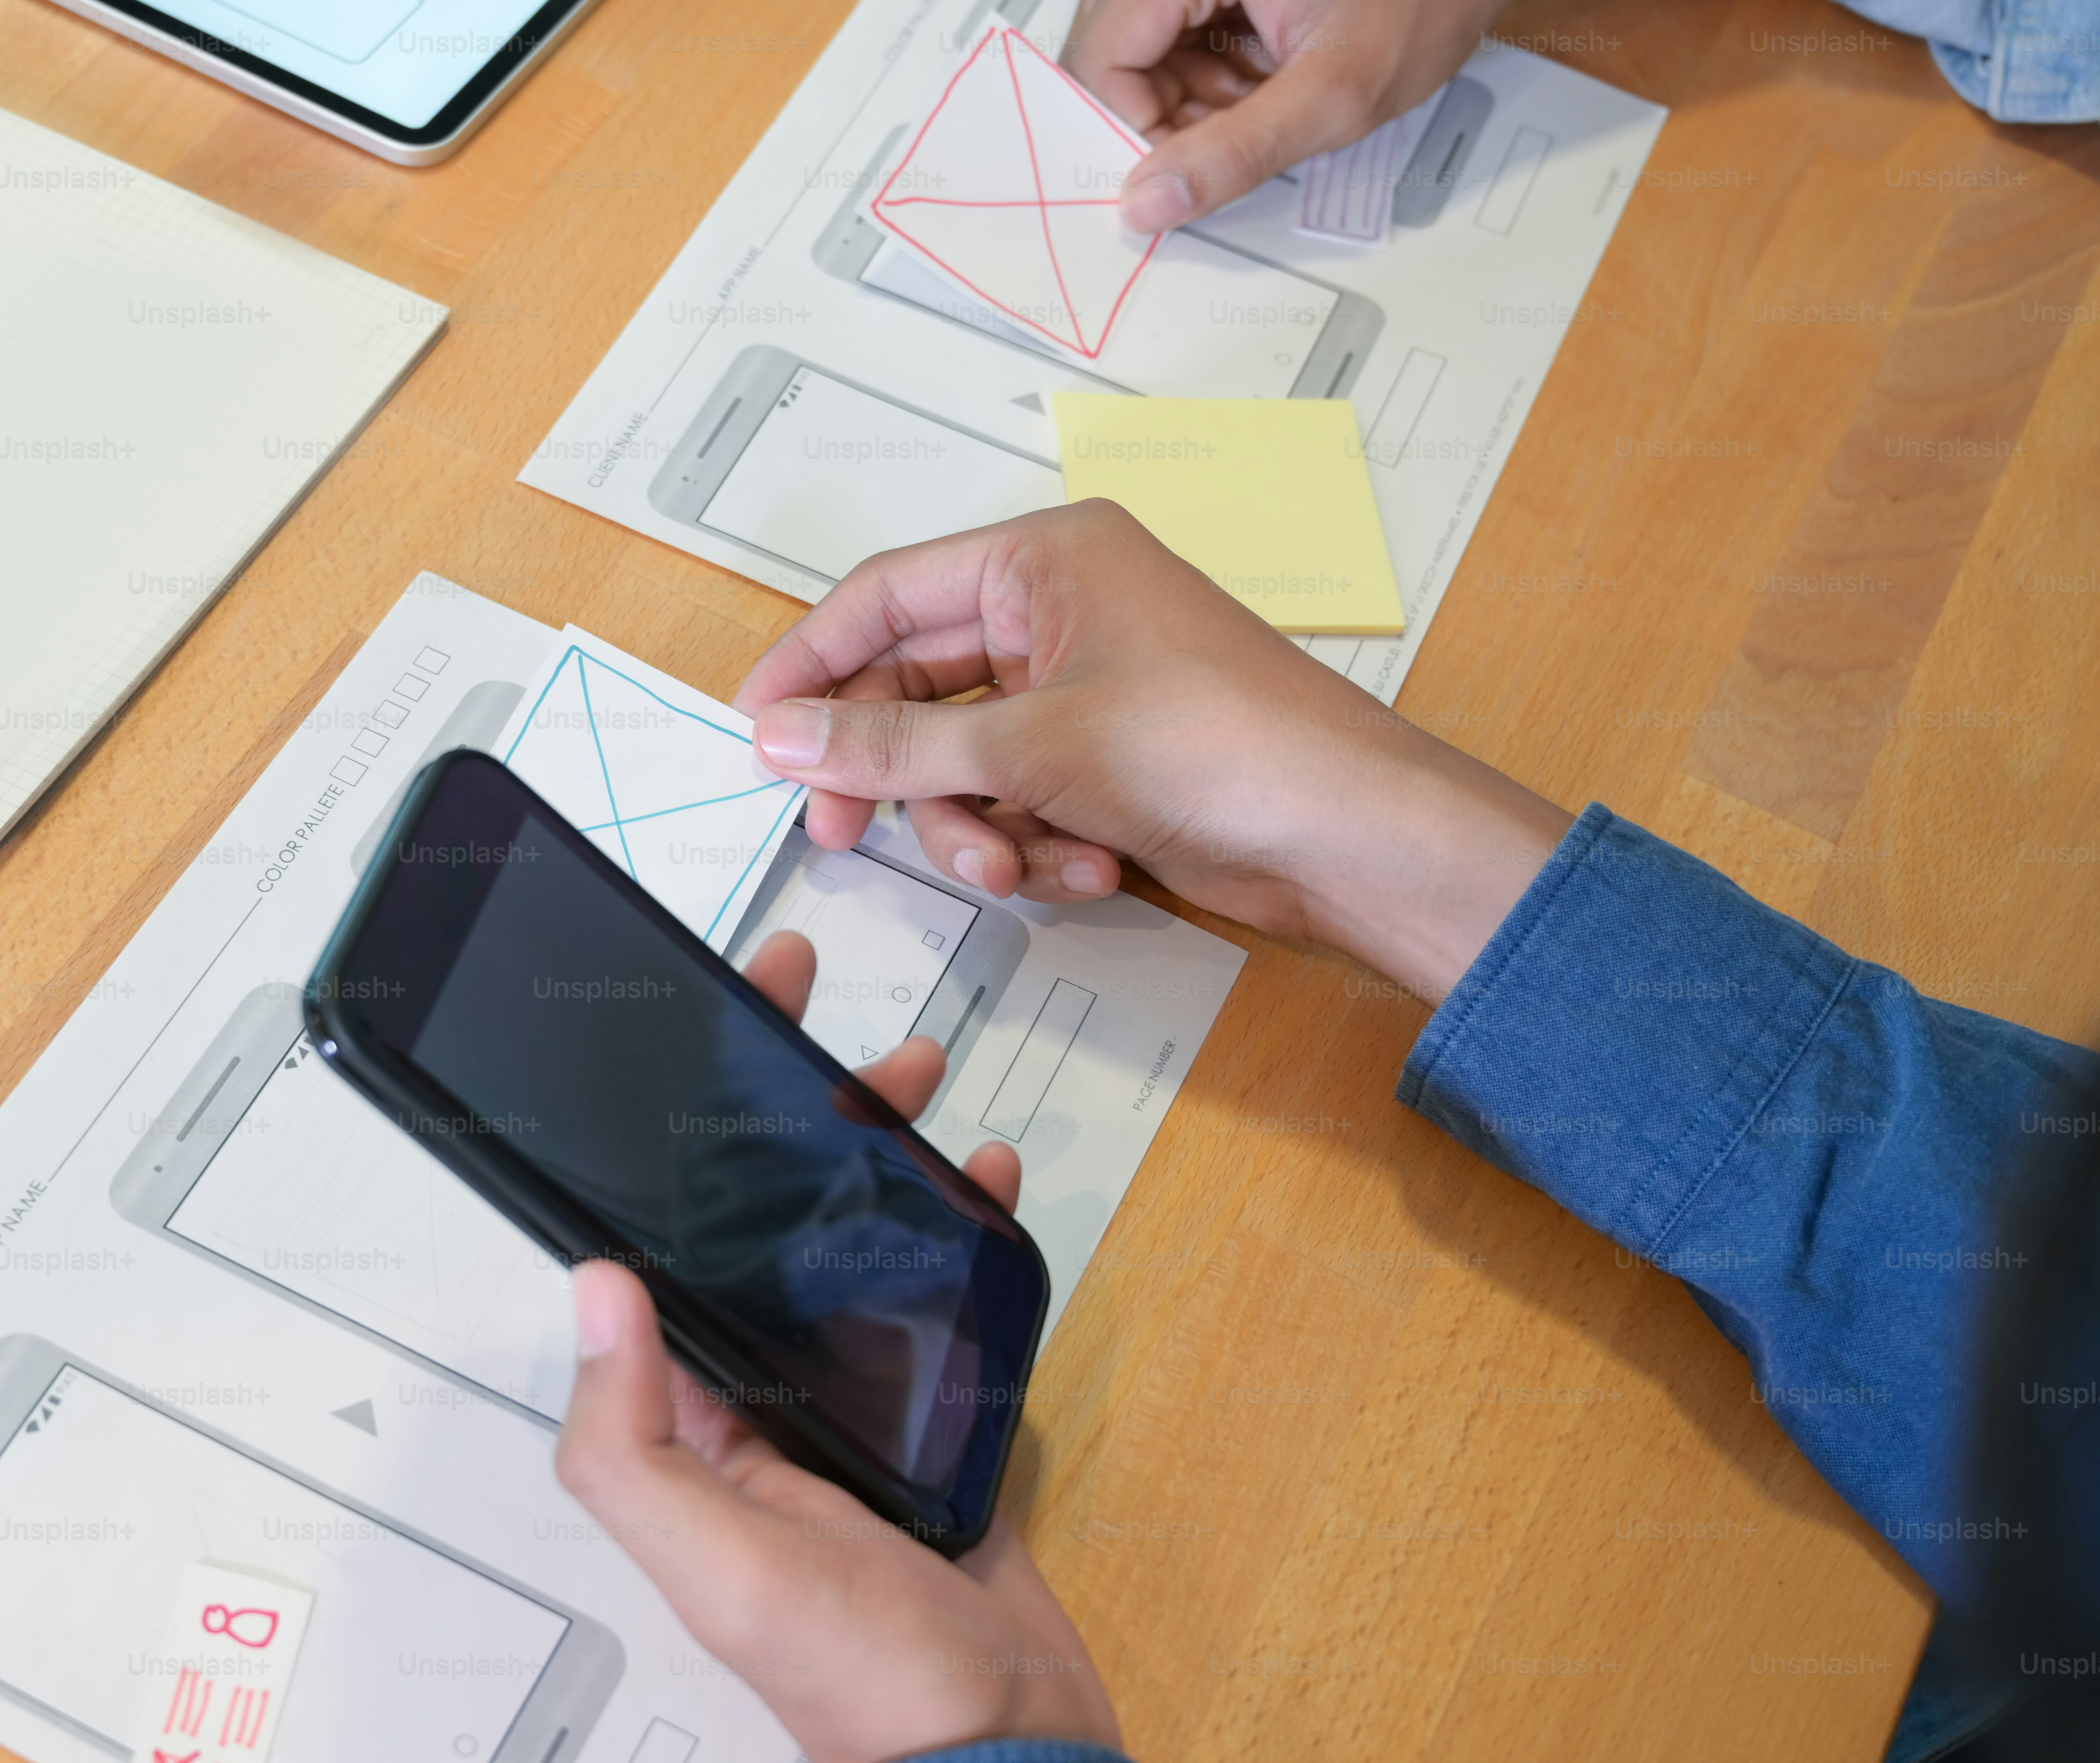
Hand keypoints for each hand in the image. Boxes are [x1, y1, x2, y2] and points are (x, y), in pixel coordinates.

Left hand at [554, 931, 1117, 1762]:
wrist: (1003, 1752)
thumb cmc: (859, 1677)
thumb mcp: (717, 1562)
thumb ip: (634, 1442)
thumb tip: (593, 1292)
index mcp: (696, 1428)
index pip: (661, 1256)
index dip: (671, 1146)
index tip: (700, 1041)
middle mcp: (766, 1408)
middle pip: (759, 1228)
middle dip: (787, 1118)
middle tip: (827, 1028)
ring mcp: (859, 1410)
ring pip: (853, 1245)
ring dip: (876, 1155)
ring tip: (914, 1083)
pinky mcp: (943, 1422)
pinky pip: (944, 1298)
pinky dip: (962, 1227)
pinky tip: (985, 1178)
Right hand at [731, 502, 1570, 1003]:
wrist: (1343, 832)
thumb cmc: (1206, 744)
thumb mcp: (1027, 744)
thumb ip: (892, 745)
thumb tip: (778, 735)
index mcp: (1043, 559)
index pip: (884, 596)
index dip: (811, 663)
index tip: (755, 732)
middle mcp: (1060, 611)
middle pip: (917, 688)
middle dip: (898, 773)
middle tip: (843, 834)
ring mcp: (1086, 689)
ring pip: (965, 760)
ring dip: (978, 826)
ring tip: (1020, 863)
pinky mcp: (1109, 762)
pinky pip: (1022, 800)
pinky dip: (1040, 843)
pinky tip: (1091, 865)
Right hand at [1065, 0, 1511, 230]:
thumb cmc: (1424, 0)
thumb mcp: (1333, 93)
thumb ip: (1236, 151)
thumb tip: (1151, 203)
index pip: (1104, 57)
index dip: (1127, 127)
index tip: (1171, 176)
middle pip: (1120, 57)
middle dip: (1166, 119)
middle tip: (1231, 142)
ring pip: (1149, 58)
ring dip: (1194, 107)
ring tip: (1264, 108)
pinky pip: (1185, 45)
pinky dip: (1216, 85)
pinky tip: (1265, 90)